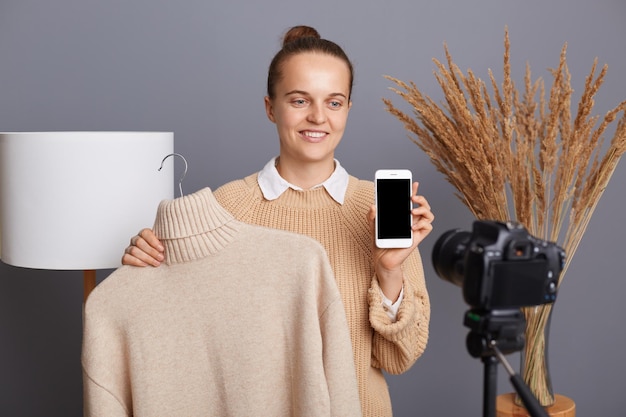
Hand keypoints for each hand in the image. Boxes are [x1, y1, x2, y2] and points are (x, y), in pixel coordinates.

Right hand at [121, 228, 164, 266]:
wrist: (150, 265)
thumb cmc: (158, 254)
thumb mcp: (162, 247)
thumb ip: (165, 244)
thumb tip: (172, 245)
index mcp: (144, 234)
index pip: (145, 233)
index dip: (153, 241)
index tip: (162, 249)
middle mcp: (135, 240)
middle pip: (139, 242)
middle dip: (151, 251)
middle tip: (161, 258)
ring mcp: (129, 248)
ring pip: (134, 250)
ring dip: (147, 258)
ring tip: (156, 263)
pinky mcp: (125, 258)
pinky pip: (127, 258)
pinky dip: (137, 262)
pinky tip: (145, 265)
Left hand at [368, 182, 433, 299]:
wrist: (381, 259)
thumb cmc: (380, 242)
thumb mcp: (373, 225)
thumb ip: (372, 215)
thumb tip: (373, 206)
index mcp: (402, 215)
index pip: (411, 200)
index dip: (414, 190)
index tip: (414, 183)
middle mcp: (411, 220)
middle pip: (424, 205)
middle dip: (421, 198)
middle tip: (412, 197)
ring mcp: (415, 229)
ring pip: (429, 215)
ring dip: (424, 209)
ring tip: (412, 210)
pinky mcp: (417, 238)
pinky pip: (428, 227)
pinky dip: (422, 224)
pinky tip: (411, 226)